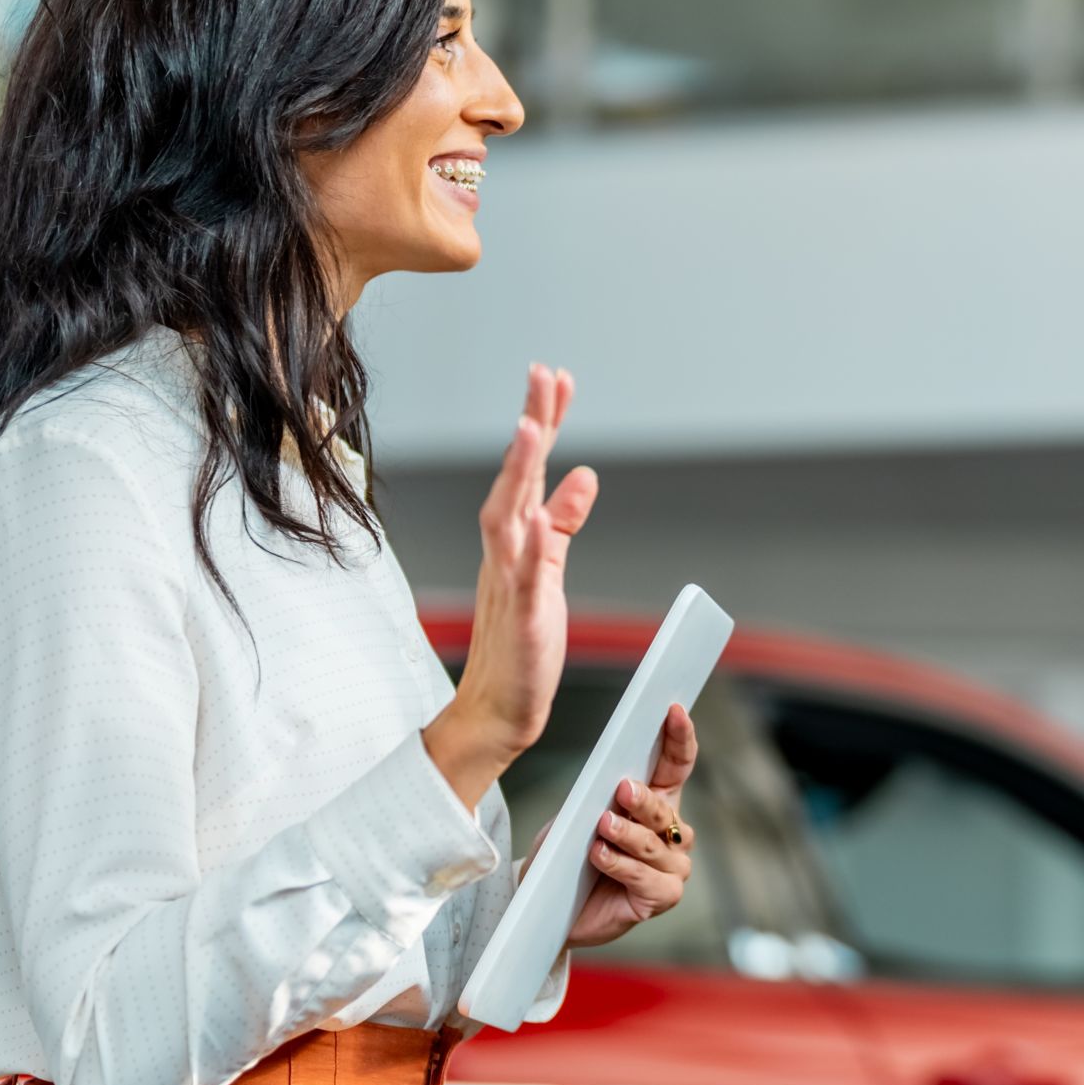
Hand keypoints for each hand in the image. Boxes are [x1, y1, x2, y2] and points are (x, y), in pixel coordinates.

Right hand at [424, 365, 598, 808]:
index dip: (542, 424)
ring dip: (519, 475)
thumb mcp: (550, 570)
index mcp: (515, 538)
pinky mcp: (520, 621)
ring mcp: (508, 584)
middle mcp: (505, 552)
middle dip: (530, 428)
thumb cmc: (522, 640)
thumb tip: (585, 475)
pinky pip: (522, 582)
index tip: (554, 379)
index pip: (530, 470)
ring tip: (531, 430)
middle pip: (514, 479)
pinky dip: (529, 550)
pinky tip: (537, 522)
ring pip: (508, 519)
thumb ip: (564, 523)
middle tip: (542, 377)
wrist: (498, 707)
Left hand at [568, 705, 700, 948]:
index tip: (672, 711)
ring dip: (628, 835)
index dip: (680, 737)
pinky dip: (622, 866)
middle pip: (664, 810)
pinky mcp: (661, 898)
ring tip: (602, 827)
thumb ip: (600, 798)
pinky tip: (600, 856)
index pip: (678, 765)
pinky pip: (647, 880)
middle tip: (622, 788)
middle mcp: (672, 834)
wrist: (549, 906)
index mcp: (658, 803)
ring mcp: (671, 867)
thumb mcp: (578, 817)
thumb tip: (615, 778)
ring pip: (655, 846)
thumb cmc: (568, 858)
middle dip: (644, 799)